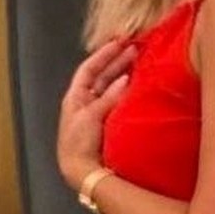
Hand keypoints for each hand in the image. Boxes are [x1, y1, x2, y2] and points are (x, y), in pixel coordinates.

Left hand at [57, 38, 137, 187]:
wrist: (81, 172)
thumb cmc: (79, 142)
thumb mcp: (91, 116)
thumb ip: (109, 97)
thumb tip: (125, 79)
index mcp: (75, 97)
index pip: (88, 69)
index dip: (103, 54)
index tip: (119, 42)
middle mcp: (85, 102)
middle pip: (102, 77)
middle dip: (117, 62)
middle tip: (136, 49)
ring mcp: (97, 113)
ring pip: (111, 88)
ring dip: (123, 75)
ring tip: (139, 62)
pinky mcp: (108, 124)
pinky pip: (117, 102)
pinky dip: (126, 93)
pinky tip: (136, 85)